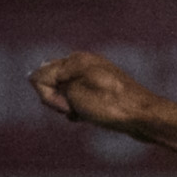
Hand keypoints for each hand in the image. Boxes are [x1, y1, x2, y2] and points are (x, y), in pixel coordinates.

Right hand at [29, 51, 168, 135]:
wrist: (144, 117)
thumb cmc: (109, 105)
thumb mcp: (73, 93)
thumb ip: (49, 82)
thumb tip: (32, 76)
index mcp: (75, 59)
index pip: (40, 76)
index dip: (49, 97)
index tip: (67, 106)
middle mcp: (84, 62)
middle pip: (52, 82)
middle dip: (57, 100)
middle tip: (75, 110)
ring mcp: (94, 75)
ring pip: (65, 92)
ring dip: (68, 106)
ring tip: (84, 114)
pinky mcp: (103, 89)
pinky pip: (80, 98)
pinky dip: (80, 108)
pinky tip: (88, 117)